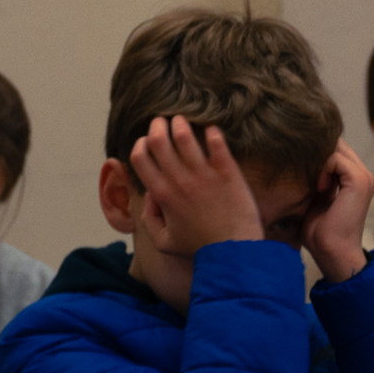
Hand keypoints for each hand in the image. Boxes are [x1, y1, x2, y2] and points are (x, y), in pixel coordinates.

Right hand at [129, 116, 261, 256]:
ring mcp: (204, 175)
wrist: (234, 252)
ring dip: (180, 123)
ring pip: (185, 136)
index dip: (140, 145)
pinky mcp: (228, 172)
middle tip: (162, 121)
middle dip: (157, 126)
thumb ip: (149, 219)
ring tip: (182, 120)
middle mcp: (180, 181)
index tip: (146, 142)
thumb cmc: (200, 248)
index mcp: (163, 195)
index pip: (140, 158)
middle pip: (158, 140)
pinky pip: (217, 143)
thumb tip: (149, 197)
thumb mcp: (164, 242)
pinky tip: (212, 130)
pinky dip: (212, 132)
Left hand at [302, 140, 373, 281]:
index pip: (336, 149)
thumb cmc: (321, 232)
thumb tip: (302, 158)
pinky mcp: (359, 181)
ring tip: (315, 184)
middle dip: (317, 152)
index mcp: (356, 179)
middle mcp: (364, 175)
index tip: (304, 170)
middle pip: (337, 144)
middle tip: (305, 172)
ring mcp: (364, 177)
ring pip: (337, 148)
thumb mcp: (316, 197)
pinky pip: (336, 159)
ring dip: (319, 161)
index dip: (317, 152)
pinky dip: (323, 169)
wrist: (332, 252)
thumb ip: (316, 177)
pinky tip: (319, 187)